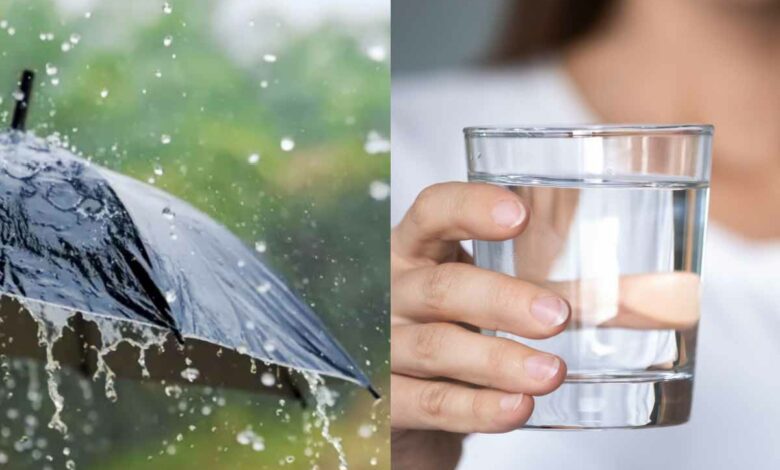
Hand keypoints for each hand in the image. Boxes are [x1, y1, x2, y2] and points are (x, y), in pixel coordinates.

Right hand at [391, 182, 569, 469]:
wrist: (413, 402)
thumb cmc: (461, 331)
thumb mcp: (487, 295)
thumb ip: (549, 282)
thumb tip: (662, 290)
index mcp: (419, 252)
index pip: (432, 213)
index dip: (468, 208)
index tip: (517, 215)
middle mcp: (397, 292)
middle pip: (441, 287)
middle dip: (501, 300)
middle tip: (557, 316)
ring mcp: (388, 346)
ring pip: (438, 347)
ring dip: (498, 360)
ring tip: (552, 373)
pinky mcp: (391, 400)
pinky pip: (431, 403)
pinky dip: (477, 407)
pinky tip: (517, 408)